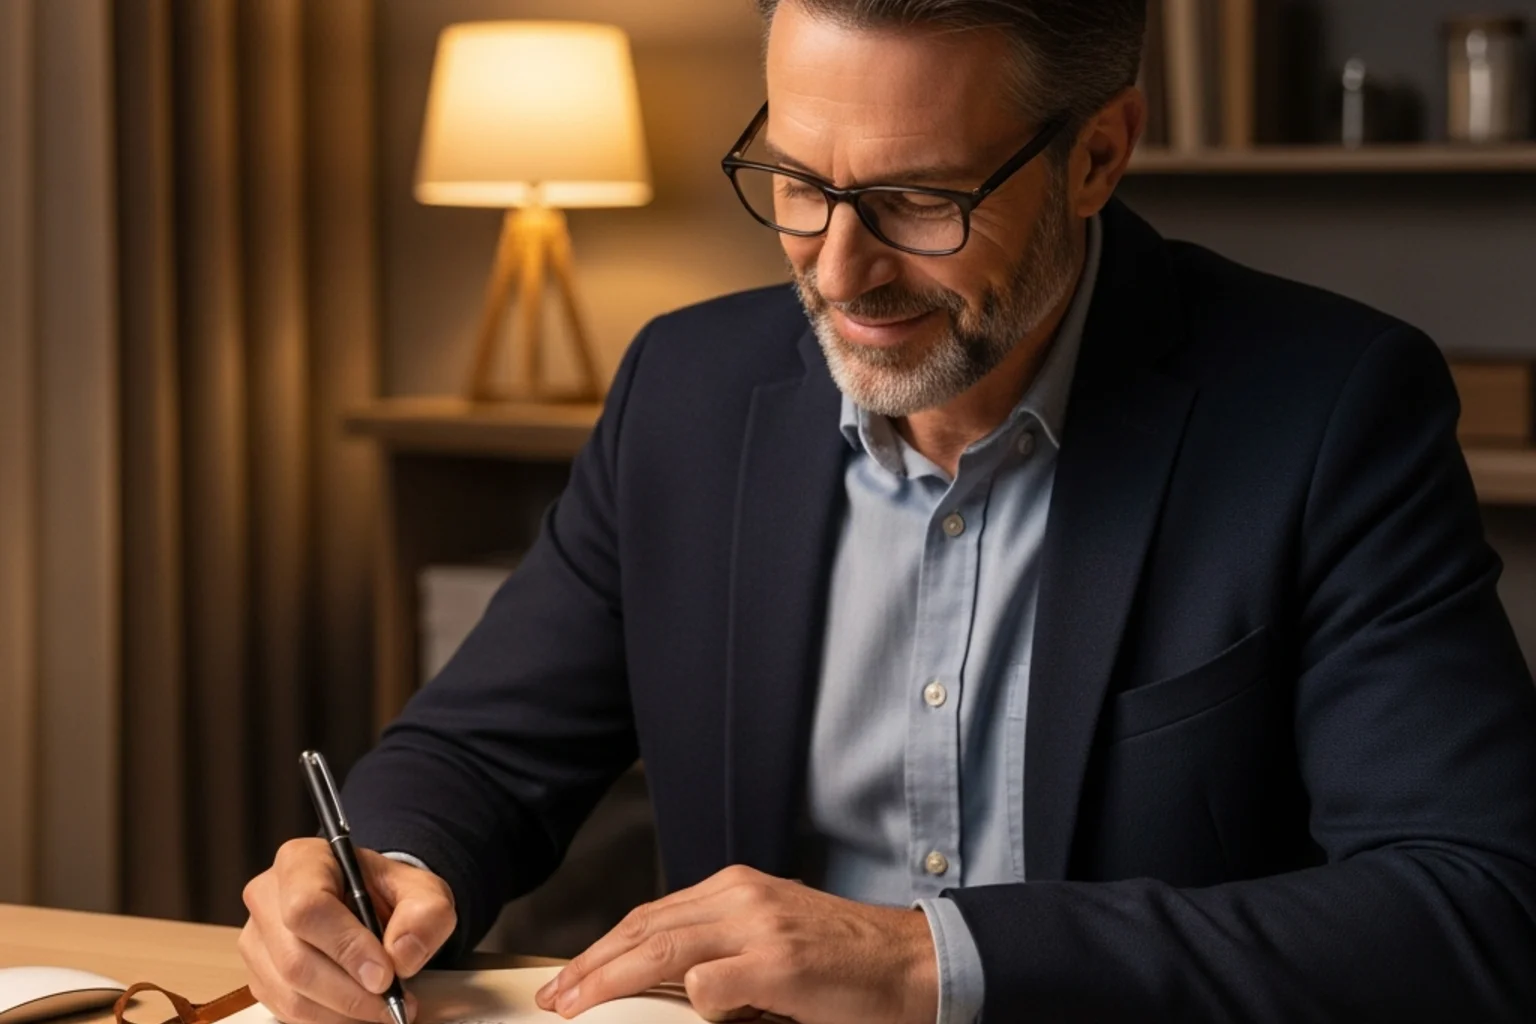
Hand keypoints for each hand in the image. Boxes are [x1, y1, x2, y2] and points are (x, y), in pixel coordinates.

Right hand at [240, 839, 456, 1023]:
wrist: (370, 904)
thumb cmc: (388, 893)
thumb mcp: (423, 891)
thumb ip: (425, 914)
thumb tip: (402, 956)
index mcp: (301, 861)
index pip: (307, 908)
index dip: (346, 947)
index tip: (385, 975)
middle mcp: (266, 897)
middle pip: (296, 960)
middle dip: (350, 993)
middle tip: (392, 1005)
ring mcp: (255, 939)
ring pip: (289, 993)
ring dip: (341, 1013)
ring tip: (382, 1011)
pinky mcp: (258, 976)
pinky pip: (285, 1012)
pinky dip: (327, 1021)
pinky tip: (358, 1014)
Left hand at [533, 865, 937, 1023]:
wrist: (913, 966)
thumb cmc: (844, 963)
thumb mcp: (773, 941)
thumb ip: (721, 952)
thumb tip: (663, 985)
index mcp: (738, 888)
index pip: (651, 915)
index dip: (604, 948)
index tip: (570, 977)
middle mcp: (742, 896)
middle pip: (645, 927)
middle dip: (591, 965)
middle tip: (554, 996)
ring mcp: (759, 927)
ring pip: (663, 948)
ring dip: (611, 980)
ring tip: (577, 1005)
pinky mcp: (777, 963)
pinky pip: (709, 984)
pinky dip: (695, 1002)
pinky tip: (695, 1017)